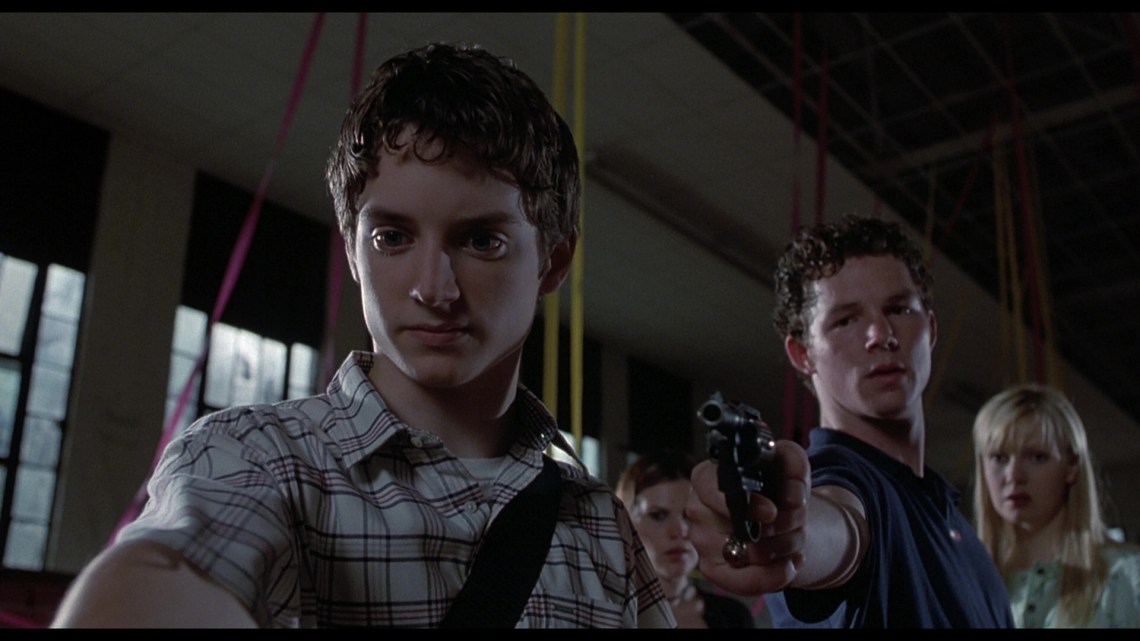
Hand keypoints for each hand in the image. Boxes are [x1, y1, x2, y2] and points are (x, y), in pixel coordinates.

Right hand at [685, 439, 809, 595]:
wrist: (778, 516)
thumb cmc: (774, 487)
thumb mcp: (787, 464)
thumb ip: (793, 462)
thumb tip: (793, 494)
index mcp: (706, 478)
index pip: (711, 489)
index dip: (744, 503)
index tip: (771, 511)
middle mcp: (698, 510)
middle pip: (741, 526)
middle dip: (782, 524)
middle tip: (796, 517)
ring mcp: (703, 542)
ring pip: (752, 553)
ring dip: (785, 547)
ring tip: (793, 535)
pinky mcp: (714, 570)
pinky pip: (746, 582)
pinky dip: (775, 576)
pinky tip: (789, 563)